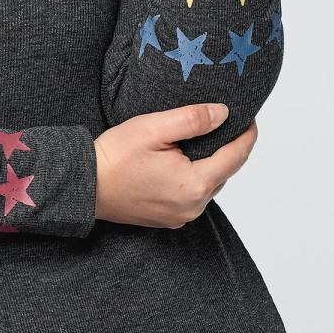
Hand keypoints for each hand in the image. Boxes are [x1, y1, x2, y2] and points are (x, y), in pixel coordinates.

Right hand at [93, 104, 258, 228]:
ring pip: (209, 184)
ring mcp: (180, 216)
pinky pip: (192, 196)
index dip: (246, 135)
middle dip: (229, 147)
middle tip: (226, 122)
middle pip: (224, 172)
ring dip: (211, 163)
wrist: (84, 185)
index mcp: (194, 184)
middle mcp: (192, 206)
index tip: (249, 117)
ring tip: (204, 139)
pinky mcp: (167, 219)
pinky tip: (182, 160)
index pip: (236, 157)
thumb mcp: (153, 127)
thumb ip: (192, 119)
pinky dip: (195, 177)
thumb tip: (224, 114)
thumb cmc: (115, 156)